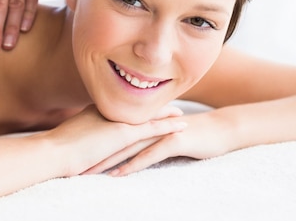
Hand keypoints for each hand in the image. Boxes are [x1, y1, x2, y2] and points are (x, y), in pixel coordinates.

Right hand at [46, 104, 186, 176]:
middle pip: (137, 106)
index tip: (144, 101)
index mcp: (96, 111)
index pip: (121, 105)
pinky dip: (169, 126)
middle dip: (153, 105)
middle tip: (168, 102)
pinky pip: (153, 128)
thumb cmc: (58, 148)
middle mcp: (110, 111)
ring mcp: (118, 121)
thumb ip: (79, 134)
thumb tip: (79, 141)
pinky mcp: (124, 134)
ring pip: (148, 115)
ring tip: (181, 113)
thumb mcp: (70, 136)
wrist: (56, 151)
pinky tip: (182, 125)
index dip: (134, 103)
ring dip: (166, 113)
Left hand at [84, 110, 233, 175]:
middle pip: (114, 140)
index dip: (93, 144)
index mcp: (142, 122)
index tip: (74, 155)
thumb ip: (145, 138)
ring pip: (127, 147)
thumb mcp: (164, 135)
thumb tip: (128, 148)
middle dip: (94, 154)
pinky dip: (133, 164)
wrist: (222, 129)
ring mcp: (159, 132)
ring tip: (89, 173)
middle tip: (73, 166)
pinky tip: (119, 174)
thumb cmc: (192, 134)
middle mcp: (147, 125)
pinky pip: (149, 155)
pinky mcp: (173, 141)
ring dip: (108, 161)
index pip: (113, 134)